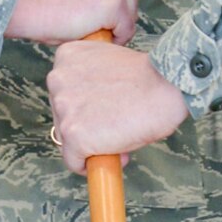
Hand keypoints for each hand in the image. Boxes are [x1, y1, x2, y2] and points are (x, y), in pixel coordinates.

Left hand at [45, 40, 188, 173]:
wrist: (164, 85)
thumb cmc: (147, 76)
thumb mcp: (107, 63)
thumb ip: (90, 81)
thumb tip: (87, 112)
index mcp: (66, 56)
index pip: (63, 92)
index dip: (85, 106)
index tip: (103, 112)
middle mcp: (57, 79)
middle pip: (62, 116)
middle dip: (86, 126)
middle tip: (114, 125)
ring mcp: (63, 107)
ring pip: (67, 140)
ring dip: (90, 144)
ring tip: (118, 136)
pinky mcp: (73, 134)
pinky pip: (74, 162)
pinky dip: (91, 165)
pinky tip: (115, 153)